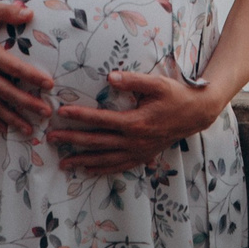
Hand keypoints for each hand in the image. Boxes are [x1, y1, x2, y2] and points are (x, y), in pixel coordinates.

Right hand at [0, 1, 54, 137]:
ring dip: (11, 118)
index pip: (12, 67)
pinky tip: (4, 129)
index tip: (49, 84)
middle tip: (46, 111)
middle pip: (6, 91)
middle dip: (27, 103)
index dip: (31, 76)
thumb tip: (29, 13)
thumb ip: (7, 11)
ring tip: (29, 128)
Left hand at [45, 69, 221, 173]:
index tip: (61, 113)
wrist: (197, 114)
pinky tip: (89, 171)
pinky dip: (103, 169)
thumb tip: (109, 76)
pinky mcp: (143, 156)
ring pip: (105, 159)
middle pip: (97, 142)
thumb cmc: (176, 95)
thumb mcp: (157, 83)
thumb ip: (133, 80)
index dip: (80, 116)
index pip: (101, 120)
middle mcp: (134, 141)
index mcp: (135, 122)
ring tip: (63, 163)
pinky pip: (119, 166)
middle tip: (51, 139)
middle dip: (73, 140)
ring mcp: (138, 151)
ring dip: (83, 160)